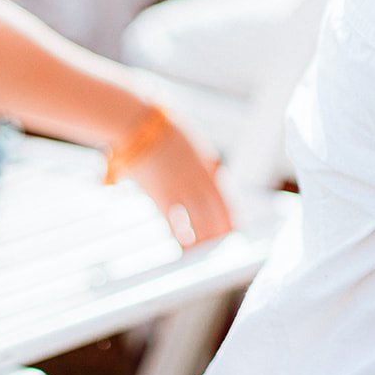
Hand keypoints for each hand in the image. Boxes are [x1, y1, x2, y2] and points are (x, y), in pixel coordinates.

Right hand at [124, 121, 232, 248]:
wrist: (139, 123)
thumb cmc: (165, 129)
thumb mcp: (194, 143)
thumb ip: (205, 160)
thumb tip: (215, 171)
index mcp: (207, 167)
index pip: (224, 198)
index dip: (230, 216)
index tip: (235, 229)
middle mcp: (197, 179)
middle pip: (213, 212)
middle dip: (218, 230)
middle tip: (222, 245)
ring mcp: (179, 187)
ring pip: (197, 218)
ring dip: (202, 236)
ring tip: (204, 250)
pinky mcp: (159, 193)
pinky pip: (173, 219)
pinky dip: (180, 233)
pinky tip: (184, 244)